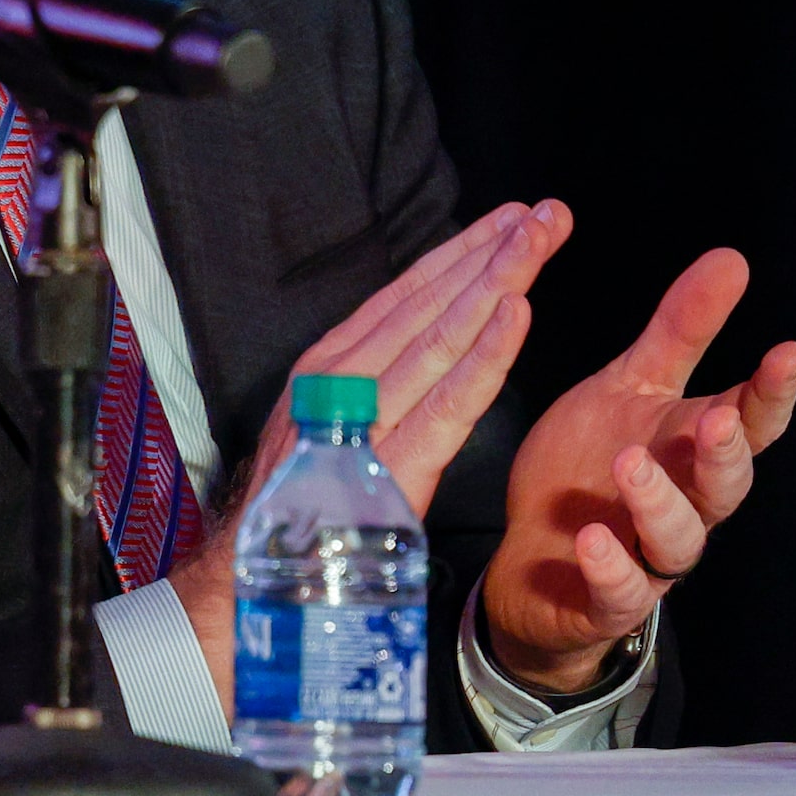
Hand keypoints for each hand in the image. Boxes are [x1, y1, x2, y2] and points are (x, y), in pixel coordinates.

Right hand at [170, 200, 570, 710]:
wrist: (250, 583)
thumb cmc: (294, 512)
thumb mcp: (327, 429)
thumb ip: (365, 389)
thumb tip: (411, 350)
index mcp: (328, 365)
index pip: (406, 296)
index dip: (460, 254)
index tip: (509, 221)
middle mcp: (341, 375)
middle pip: (429, 300)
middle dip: (490, 251)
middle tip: (545, 212)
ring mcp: (364, 414)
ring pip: (442, 333)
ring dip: (495, 280)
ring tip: (540, 239)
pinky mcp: (392, 460)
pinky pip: (449, 398)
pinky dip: (485, 354)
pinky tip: (519, 314)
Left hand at [484, 247, 795, 691]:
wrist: (534, 558)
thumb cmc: (591, 464)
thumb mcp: (630, 386)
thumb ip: (682, 330)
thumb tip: (733, 258)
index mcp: (690, 448)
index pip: (748, 422)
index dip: (770, 393)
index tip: (786, 353)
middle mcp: (684, 503)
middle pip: (727, 487)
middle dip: (726, 454)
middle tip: (716, 419)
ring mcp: (647, 554)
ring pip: (678, 539)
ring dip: (659, 502)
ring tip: (631, 464)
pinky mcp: (605, 597)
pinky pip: (619, 590)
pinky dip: (610, 568)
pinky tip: (593, 541)